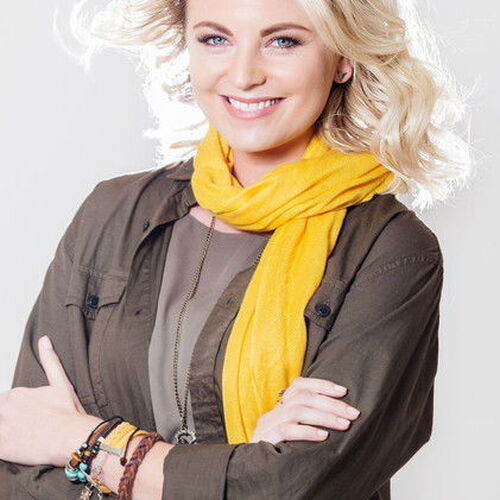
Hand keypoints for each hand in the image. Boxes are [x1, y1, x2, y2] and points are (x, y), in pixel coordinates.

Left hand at [0, 335, 101, 466]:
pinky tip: (17, 446)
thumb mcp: (62, 383)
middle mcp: (5, 408)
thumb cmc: (69, 413)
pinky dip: (5, 444)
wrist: (73, 438)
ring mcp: (1, 428)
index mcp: (16, 393)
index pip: (7, 404)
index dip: (19, 413)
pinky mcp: (0, 448)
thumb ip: (50, 361)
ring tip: (24, 439)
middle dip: (11, 421)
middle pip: (1, 414)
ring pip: (0, 426)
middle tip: (29, 432)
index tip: (32, 419)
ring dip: (8, 431)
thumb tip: (44, 339)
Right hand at [250, 376, 359, 444]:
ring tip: (344, 425)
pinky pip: (286, 431)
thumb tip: (340, 415)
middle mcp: (273, 413)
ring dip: (324, 416)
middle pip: (303, 397)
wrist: (255, 473)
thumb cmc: (280, 453)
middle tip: (353, 413)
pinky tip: (324, 436)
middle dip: (331, 403)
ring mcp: (267, 425)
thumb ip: (308, 421)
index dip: (321, 384)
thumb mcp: (293, 433)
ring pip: (297, 411)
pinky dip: (307, 432)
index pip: (299, 385)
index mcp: (280, 407)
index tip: (343, 391)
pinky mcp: (265, 440)